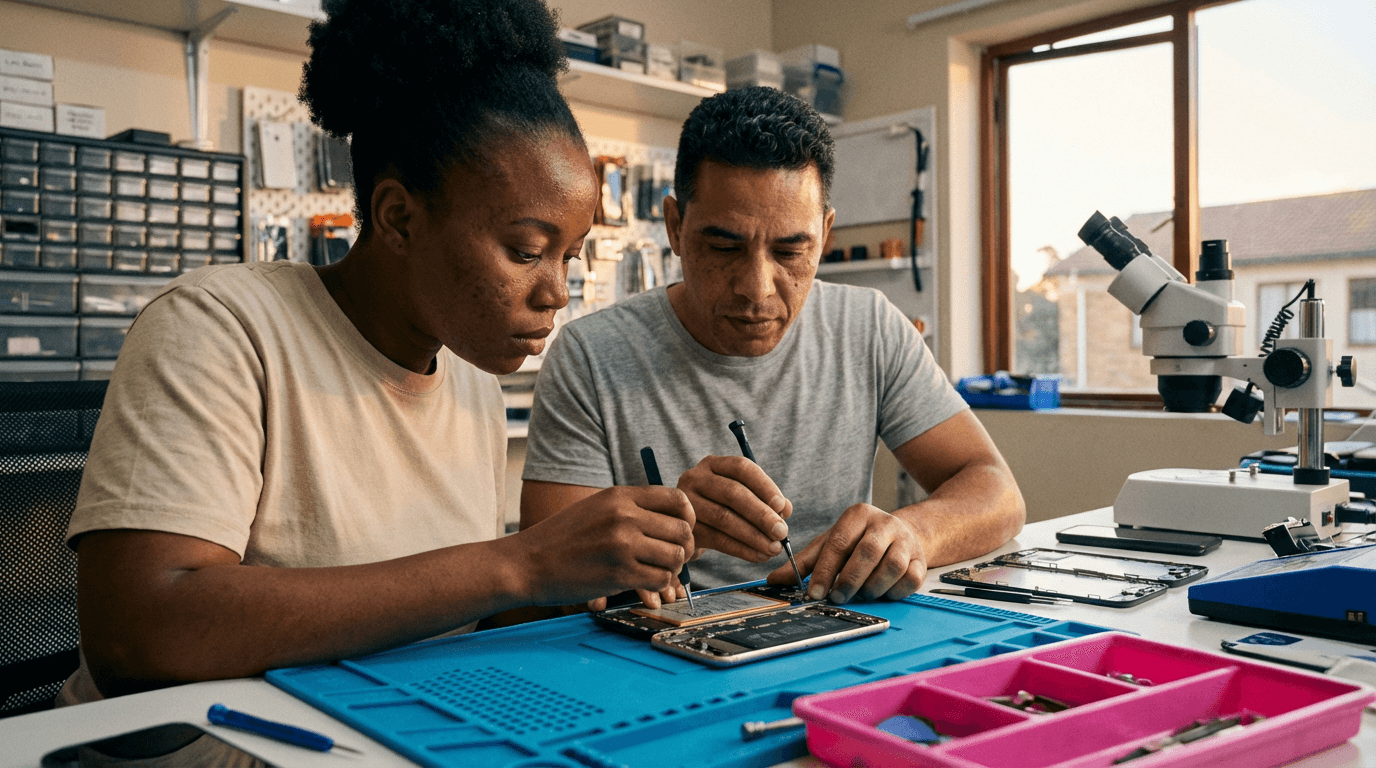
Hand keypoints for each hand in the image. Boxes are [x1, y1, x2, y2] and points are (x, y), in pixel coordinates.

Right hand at [515, 486, 694, 606]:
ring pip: (675, 557)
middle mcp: (625, 516)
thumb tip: (671, 519)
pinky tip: (646, 584)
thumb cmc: (560, 538)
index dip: (688, 517)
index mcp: (620, 496)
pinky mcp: (619, 574)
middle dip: (685, 547)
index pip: (677, 499)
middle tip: (674, 558)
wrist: (527, 563)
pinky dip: (659, 585)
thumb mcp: (596, 507)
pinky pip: (660, 580)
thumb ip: (630, 508)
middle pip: (682, 530)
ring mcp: (623, 545)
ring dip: (673, 569)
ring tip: (658, 571)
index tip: (682, 530)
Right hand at [677, 455, 792, 561]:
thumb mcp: (741, 497)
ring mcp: (687, 503)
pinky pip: (717, 539)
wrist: (689, 529)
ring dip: (754, 535)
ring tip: (773, 548)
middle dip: (761, 514)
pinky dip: (741, 549)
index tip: (782, 506)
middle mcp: (695, 478)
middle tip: (782, 532)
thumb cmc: (722, 507)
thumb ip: (765, 499)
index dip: (764, 485)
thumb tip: (785, 509)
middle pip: (733, 493)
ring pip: (724, 518)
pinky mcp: (687, 528)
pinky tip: (758, 555)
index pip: (741, 467)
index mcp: (713, 464)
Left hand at [768, 503, 926, 602]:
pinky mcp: (921, 560)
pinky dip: (894, 592)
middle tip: (837, 597)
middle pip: (867, 552)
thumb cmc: (860, 541)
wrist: (903, 535)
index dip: (826, 570)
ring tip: (860, 594)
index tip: (814, 592)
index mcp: (858, 515)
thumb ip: (804, 562)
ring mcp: (906, 541)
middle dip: (849, 580)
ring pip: (891, 567)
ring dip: (872, 587)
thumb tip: (774, 579)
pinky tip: (882, 592)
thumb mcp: (830, 544)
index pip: (839, 542)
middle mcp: (885, 524)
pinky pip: (910, 579)